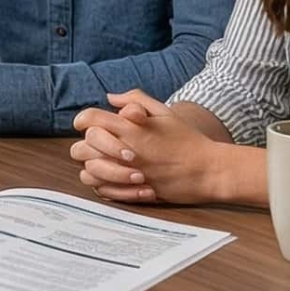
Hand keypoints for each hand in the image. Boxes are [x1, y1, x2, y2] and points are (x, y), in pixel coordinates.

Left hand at [69, 90, 250, 204]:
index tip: (87, 123)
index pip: (90, 119)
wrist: (207, 170)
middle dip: (86, 144)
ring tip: (105, 162)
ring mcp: (126, 173)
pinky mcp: (131, 192)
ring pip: (88, 171)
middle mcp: (125, 150)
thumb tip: (110, 98)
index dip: (83, 119)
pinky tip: (113, 178)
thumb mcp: (165, 112)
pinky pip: (100, 190)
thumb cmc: (187, 140)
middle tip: (98, 145)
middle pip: (82, 145)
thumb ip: (136, 100)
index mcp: (131, 128)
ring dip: (92, 165)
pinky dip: (102, 184)